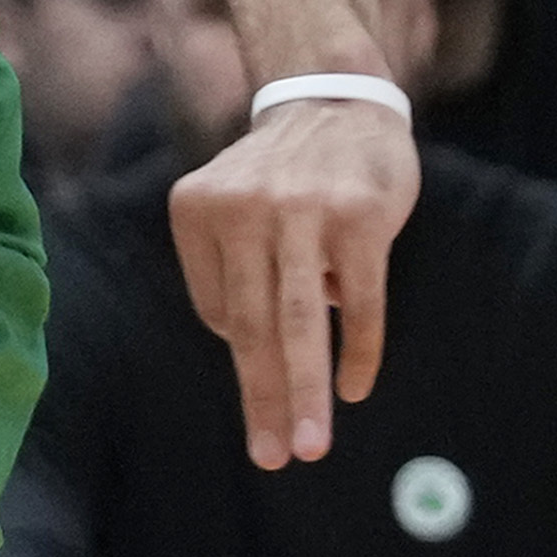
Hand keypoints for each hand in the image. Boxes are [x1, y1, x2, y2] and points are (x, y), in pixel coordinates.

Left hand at [164, 85, 412, 467]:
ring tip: (308, 446)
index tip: (263, 408)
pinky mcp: (359, 214)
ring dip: (303, 391)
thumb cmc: (284, 179)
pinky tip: (355, 387)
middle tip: (270, 458)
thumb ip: (233, 276)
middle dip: (262, 399)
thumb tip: (253, 363)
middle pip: (251, 325)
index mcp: (197, 210)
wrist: (337, 98)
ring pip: (300, 320)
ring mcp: (302, 209)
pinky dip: (358, 350)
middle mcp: (243, 208)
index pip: (217, 310)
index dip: (246, 358)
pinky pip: (358, 300)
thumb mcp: (234, 210)